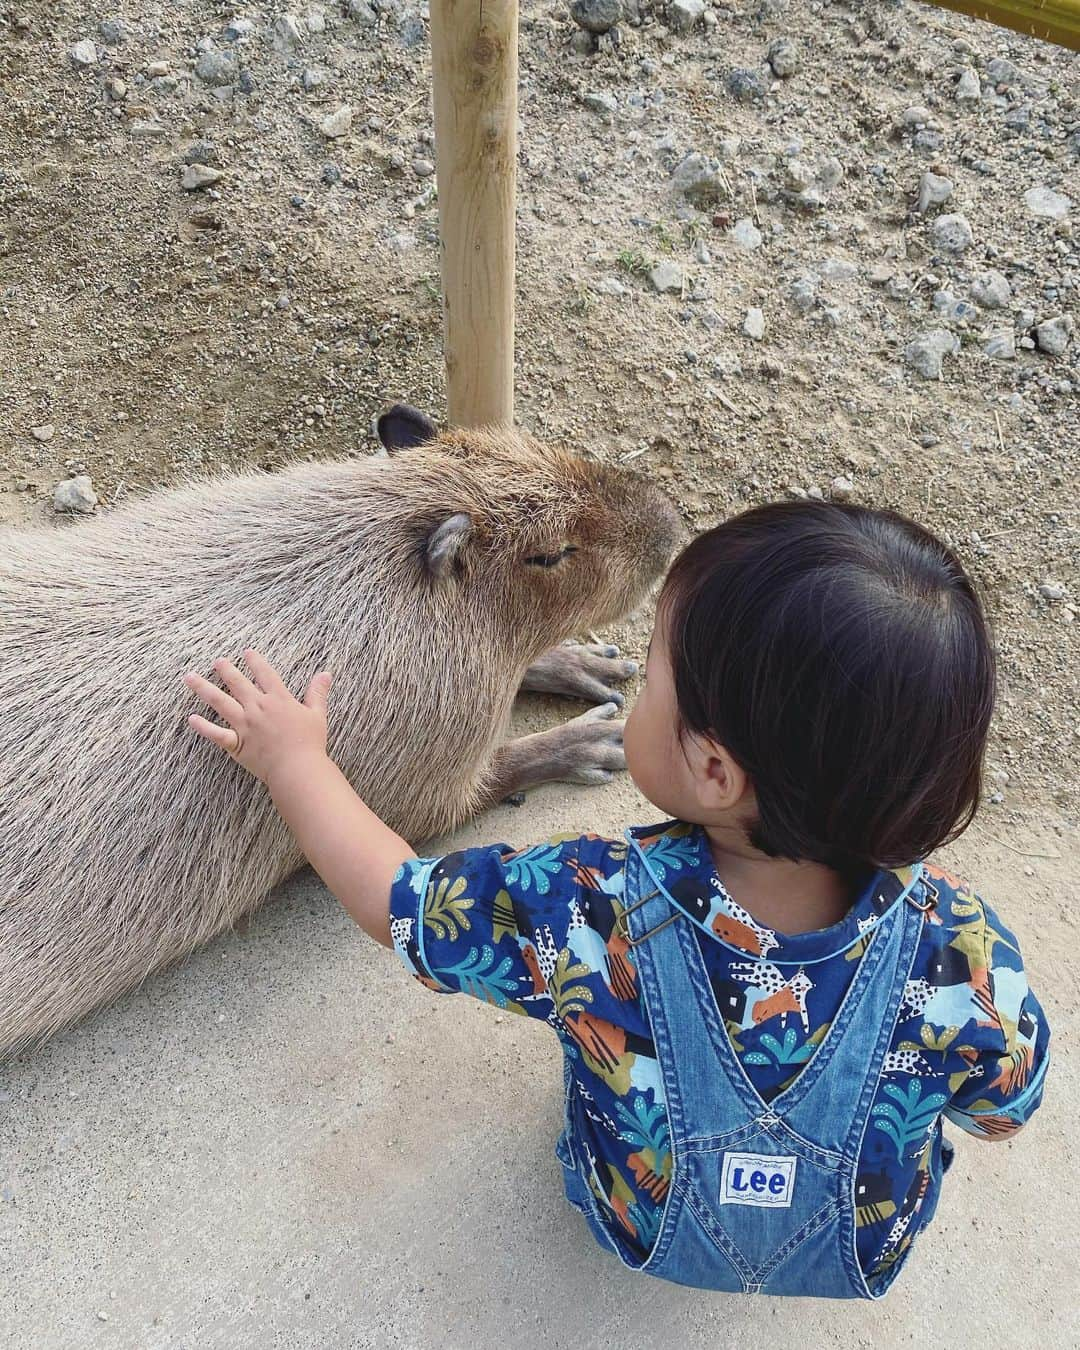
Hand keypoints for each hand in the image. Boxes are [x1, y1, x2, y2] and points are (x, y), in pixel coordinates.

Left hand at [184, 649, 331, 785]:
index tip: (246, 652)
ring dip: (203, 688)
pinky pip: (216, 734)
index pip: (265, 674)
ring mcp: (245, 725)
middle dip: (226, 670)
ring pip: (220, 702)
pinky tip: (191, 718)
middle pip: (238, 683)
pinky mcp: (237, 744)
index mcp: (279, 700)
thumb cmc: (310, 743)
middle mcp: (258, 708)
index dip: (255, 661)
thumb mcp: (318, 714)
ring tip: (190, 677)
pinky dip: (203, 727)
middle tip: (217, 661)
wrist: (298, 769)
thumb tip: (325, 674)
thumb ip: (317, 693)